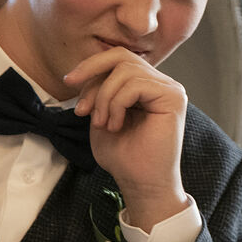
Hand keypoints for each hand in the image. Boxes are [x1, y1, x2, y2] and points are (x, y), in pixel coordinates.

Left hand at [64, 48, 189, 228]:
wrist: (141, 184)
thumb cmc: (123, 157)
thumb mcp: (101, 116)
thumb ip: (98, 91)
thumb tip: (85, 70)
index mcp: (145, 85)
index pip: (116, 59)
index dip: (90, 66)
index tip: (68, 85)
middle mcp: (160, 83)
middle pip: (121, 56)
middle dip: (92, 72)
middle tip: (80, 102)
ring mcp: (170, 88)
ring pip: (125, 70)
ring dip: (104, 98)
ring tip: (103, 124)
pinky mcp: (174, 98)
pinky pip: (135, 84)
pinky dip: (116, 104)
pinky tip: (116, 125)